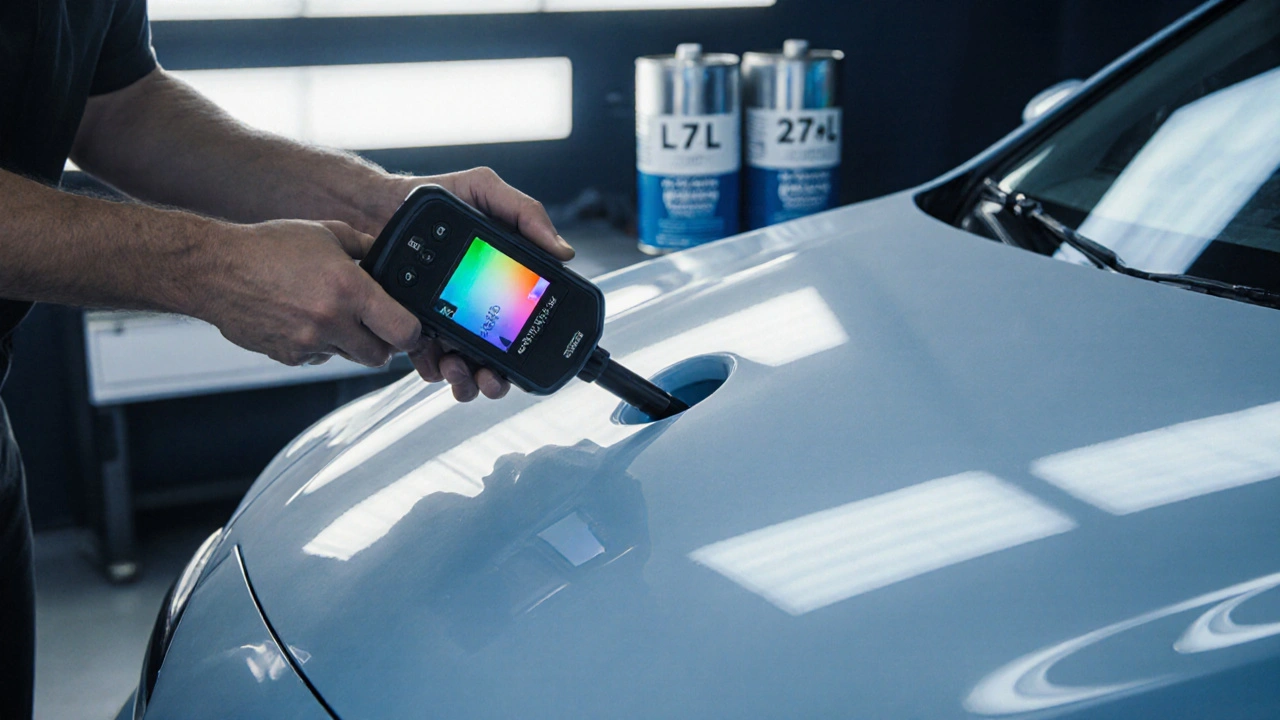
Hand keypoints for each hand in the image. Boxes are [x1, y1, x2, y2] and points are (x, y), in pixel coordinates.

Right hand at [198, 219, 423, 367]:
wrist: (215, 270)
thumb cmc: (268, 247)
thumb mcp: (326, 233)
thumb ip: (364, 247)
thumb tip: (389, 257)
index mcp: (349, 289)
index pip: (404, 332)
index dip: (411, 333)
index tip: (408, 326)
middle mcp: (332, 321)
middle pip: (380, 356)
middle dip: (381, 343)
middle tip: (372, 323)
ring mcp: (309, 343)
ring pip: (349, 357)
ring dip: (349, 342)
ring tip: (330, 314)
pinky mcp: (289, 357)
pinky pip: (320, 359)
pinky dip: (320, 346)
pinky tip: (304, 320)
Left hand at [379, 167, 575, 401]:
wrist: (383, 204)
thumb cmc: (438, 197)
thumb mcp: (487, 192)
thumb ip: (527, 214)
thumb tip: (564, 252)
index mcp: (500, 283)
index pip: (523, 324)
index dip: (525, 348)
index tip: (521, 357)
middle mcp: (477, 307)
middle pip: (495, 358)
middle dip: (494, 379)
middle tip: (489, 376)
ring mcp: (447, 320)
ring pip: (463, 367)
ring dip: (465, 378)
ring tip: (456, 367)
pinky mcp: (416, 326)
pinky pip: (427, 360)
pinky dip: (433, 369)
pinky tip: (433, 362)